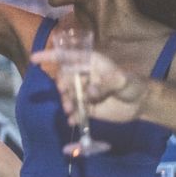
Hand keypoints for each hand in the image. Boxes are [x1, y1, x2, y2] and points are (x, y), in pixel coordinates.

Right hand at [32, 50, 146, 124]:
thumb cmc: (132, 84)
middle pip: (63, 79)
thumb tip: (89, 93)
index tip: (34, 59)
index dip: (49, 56)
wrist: (141, 104)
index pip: (66, 57)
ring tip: (71, 110)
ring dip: (66, 102)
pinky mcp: (86, 107)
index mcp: (89, 63)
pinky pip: (74, 111)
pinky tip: (74, 120)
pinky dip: (72, 116)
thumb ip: (106, 84)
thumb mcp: (122, 80)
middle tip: (66, 94)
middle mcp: (82, 77)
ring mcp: (83, 92)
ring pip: (67, 96)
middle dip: (61, 86)